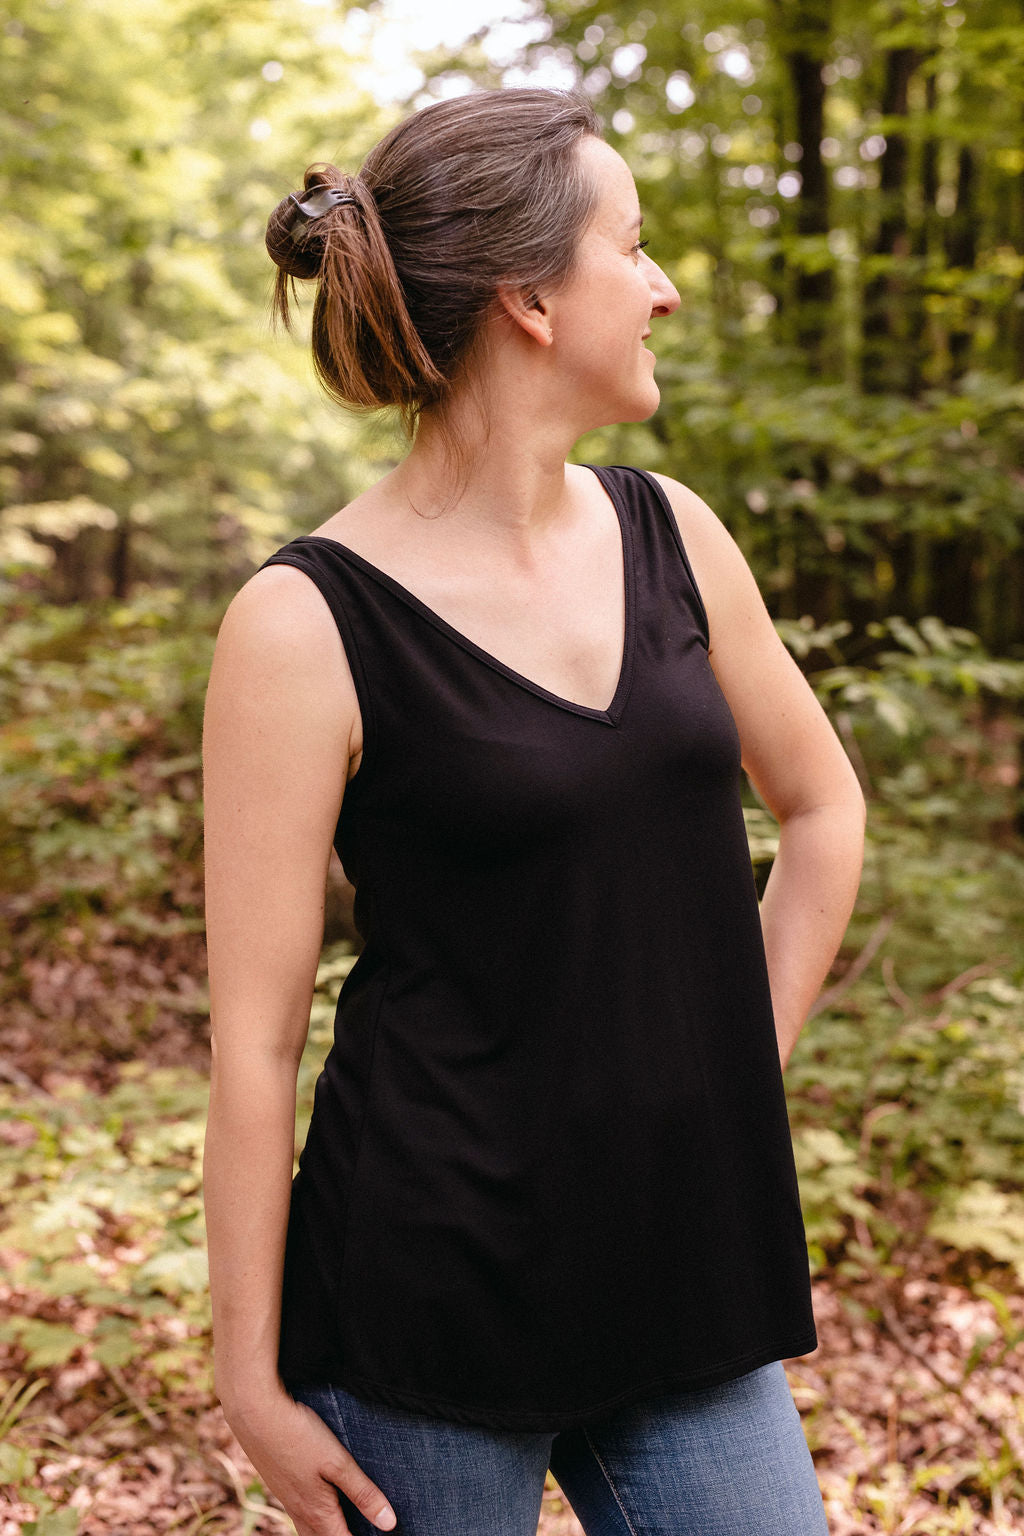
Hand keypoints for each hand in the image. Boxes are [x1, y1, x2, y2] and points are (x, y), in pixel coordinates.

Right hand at [224, 1385, 396, 1533]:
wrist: (254, 1414)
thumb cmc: (298, 1435)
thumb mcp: (338, 1462)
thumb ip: (363, 1492)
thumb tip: (389, 1523)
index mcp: (318, 1511)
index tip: (380, 1534)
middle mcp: (299, 1511)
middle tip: (359, 1529)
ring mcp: (285, 1497)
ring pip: (307, 1529)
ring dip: (325, 1531)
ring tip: (340, 1523)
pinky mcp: (277, 1482)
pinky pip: (297, 1511)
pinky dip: (312, 1515)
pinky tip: (317, 1499)